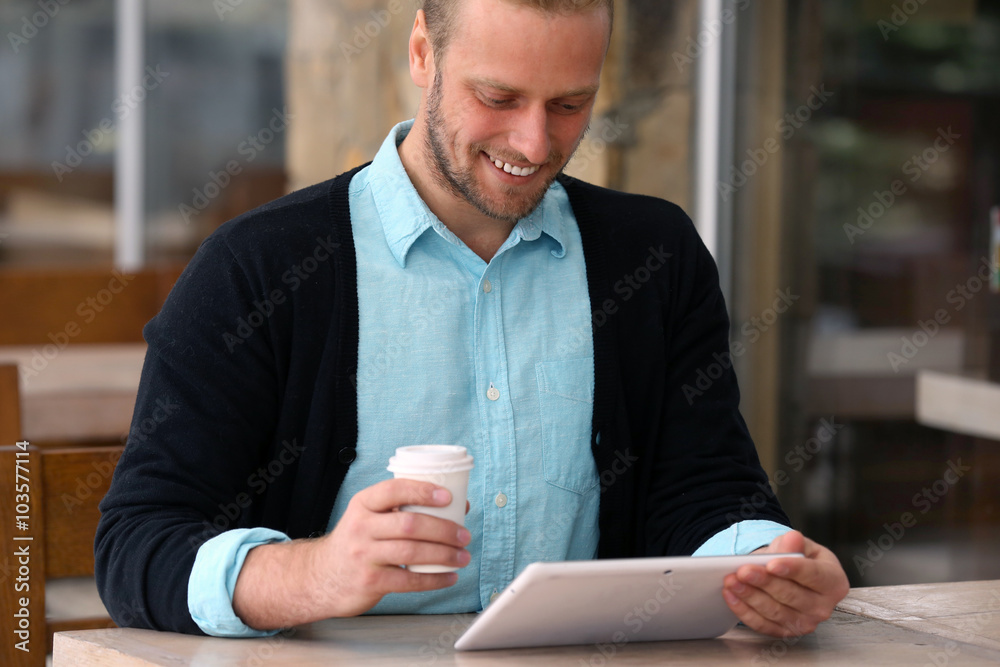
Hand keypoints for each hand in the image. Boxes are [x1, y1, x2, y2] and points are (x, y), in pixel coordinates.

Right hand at [308, 478, 472, 616]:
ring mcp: (364, 555)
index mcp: (363, 504)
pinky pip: (409, 580)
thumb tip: (457, 505)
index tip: (448, 497)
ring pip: (412, 552)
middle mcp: (361, 527)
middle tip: (464, 535)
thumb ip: (404, 509)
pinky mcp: (370, 581)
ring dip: (444, 555)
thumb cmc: (357, 542)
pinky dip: (434, 579)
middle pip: (409, 524)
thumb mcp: (370, 517)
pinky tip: (449, 577)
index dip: (423, 491)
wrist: (323, 576)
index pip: (394, 490)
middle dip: (443, 530)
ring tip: (462, 556)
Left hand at [722, 530, 848, 637]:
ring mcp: (805, 623)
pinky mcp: (786, 632)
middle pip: (791, 595)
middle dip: (764, 582)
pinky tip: (731, 596)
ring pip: (775, 612)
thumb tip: (793, 539)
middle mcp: (823, 607)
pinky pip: (763, 625)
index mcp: (833, 582)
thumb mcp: (801, 546)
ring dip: (750, 596)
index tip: (771, 564)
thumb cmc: (800, 559)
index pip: (813, 575)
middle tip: (742, 571)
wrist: (793, 576)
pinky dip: (744, 611)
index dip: (792, 570)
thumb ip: (795, 543)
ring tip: (731, 581)